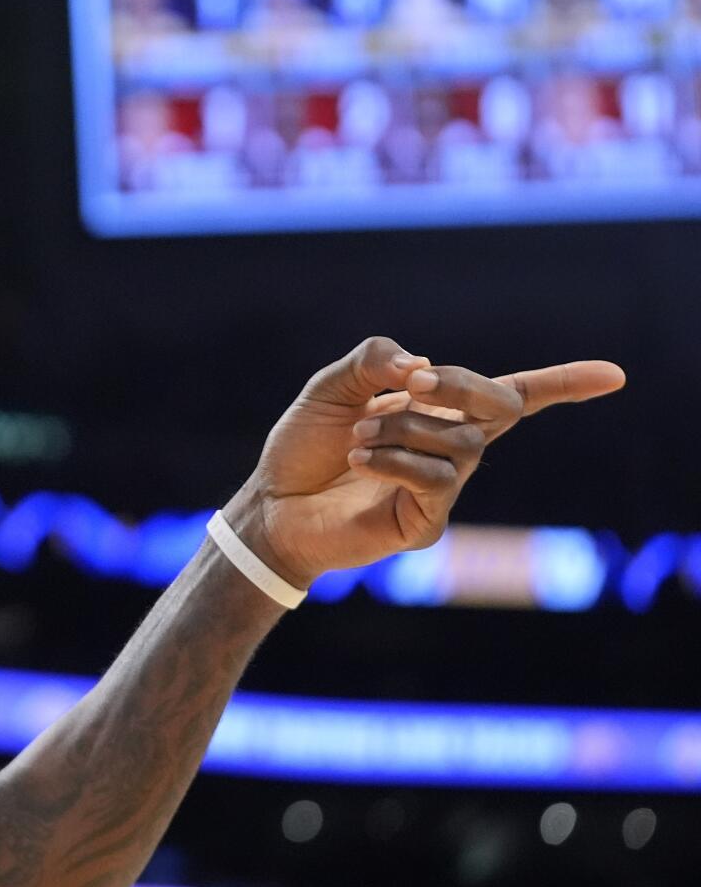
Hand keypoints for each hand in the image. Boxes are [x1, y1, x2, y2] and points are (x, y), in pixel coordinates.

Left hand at [226, 336, 624, 588]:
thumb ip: (374, 362)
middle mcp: (450, 448)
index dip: (563, 384)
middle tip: (415, 383)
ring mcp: (443, 488)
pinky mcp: (426, 523)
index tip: (615, 375)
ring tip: (356, 437)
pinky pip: (437, 481)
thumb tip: (424, 364)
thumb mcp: (331, 387)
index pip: (512, 396)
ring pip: (461, 442)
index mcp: (436, 411)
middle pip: (500, 405)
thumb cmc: (304, 445)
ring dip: (403, 427)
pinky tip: (359, 458)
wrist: (271, 503)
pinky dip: (396, 460)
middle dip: (464, 385)